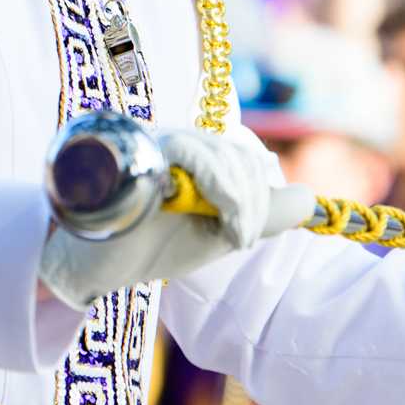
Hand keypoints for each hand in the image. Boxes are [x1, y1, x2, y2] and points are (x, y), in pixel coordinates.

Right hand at [38, 126, 305, 309]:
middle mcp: (174, 138)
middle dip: (253, 199)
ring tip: (232, 237)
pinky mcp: (140, 150)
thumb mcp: (217, 232)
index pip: (242, 156)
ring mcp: (155, 139)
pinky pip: (192, 153)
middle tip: (240, 239)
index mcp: (193, 154)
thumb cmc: (151, 246)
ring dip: (240, 200)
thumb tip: (309, 199)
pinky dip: (219, 187)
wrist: (96, 266)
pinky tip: (222, 224)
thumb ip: (260, 214)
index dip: (257, 193)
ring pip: (221, 153)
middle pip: (237, 153)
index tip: (244, 236)